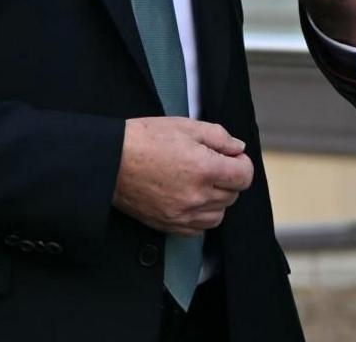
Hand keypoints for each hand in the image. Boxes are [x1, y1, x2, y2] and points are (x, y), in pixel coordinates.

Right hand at [112, 117, 253, 235]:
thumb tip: (238, 148)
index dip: (241, 164)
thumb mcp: (186, 126)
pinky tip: (189, 200)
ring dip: (216, 200)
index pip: (244, 176)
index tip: (231, 158)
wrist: (110, 161)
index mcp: (205, 169)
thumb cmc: (144, 139)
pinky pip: (198, 229)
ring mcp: (183, 214)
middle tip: (211, 165)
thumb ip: (219, 137)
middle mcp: (197, 196)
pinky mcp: (169, 225)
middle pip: (232, 195)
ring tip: (200, 183)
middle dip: (228, 179)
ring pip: (218, 215)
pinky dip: (200, 216)